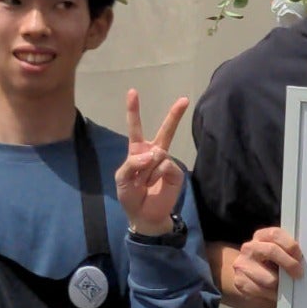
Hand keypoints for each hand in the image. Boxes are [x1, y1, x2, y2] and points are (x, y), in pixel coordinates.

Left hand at [113, 88, 190, 237]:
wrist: (145, 215)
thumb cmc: (130, 195)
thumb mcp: (122, 178)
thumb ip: (132, 162)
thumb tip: (155, 153)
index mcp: (138, 151)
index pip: (135, 128)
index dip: (133, 110)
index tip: (133, 92)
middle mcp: (154, 153)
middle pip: (165, 130)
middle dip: (174, 115)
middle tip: (184, 100)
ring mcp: (166, 162)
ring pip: (159, 153)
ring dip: (148, 169)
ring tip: (145, 183)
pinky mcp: (176, 172)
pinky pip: (165, 165)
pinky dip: (157, 174)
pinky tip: (156, 184)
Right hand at [218, 225, 303, 307]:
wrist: (247, 277)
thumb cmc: (270, 265)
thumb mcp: (279, 253)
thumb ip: (288, 252)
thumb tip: (303, 262)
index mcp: (261, 236)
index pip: (275, 234)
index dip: (290, 245)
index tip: (300, 257)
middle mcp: (250, 248)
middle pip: (272, 250)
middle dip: (289, 264)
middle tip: (298, 274)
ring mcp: (242, 265)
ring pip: (269, 278)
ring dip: (281, 285)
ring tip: (285, 287)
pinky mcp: (241, 282)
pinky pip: (262, 292)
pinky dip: (272, 296)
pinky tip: (274, 293)